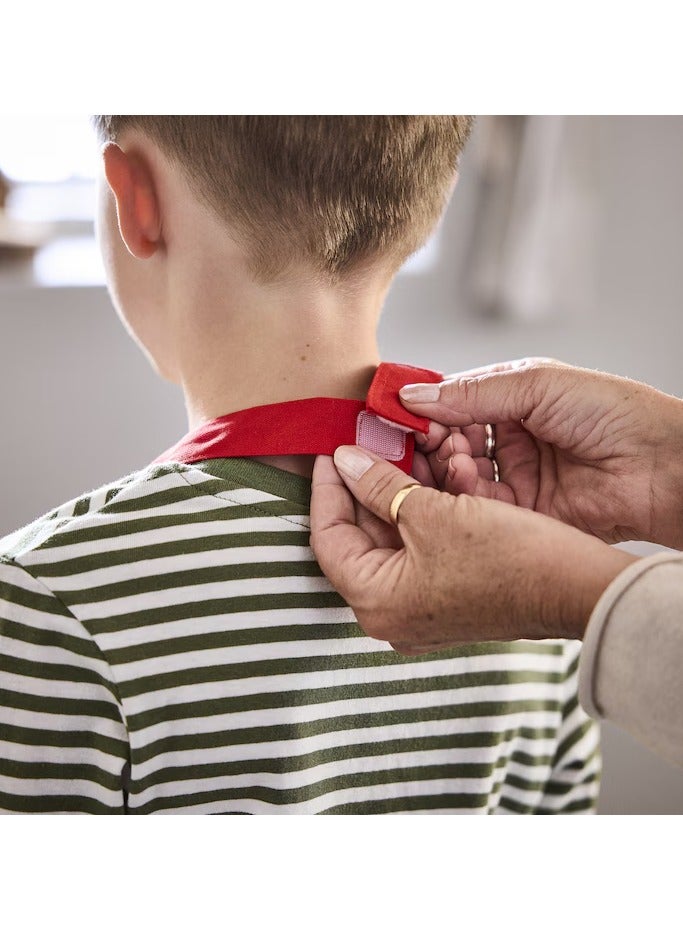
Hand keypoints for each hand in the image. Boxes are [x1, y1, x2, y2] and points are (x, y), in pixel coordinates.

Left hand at [310, 446, 636, 652]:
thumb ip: (379, 485)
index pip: (328, 537)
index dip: (327, 487)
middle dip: (364, 483)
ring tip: (399, 447)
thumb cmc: (507, 558)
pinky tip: (427, 472)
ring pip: (391, 537)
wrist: (578, 588)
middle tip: (365, 441)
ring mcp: (421, 607)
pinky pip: (418, 545)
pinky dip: (419, 509)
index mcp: (376, 602)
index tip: (332, 449)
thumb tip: (345, 460)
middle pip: (360, 536)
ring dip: (395, 490)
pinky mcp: (447, 594)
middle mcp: (392, 613)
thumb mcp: (433, 512)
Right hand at [400, 359, 682, 549]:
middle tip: (412, 445)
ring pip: (459, 479)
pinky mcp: (524, 516)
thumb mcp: (537, 384)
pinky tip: (466, 483)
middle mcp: (509, 440)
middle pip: (448, 445)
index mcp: (512, 400)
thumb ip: (473, 392)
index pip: (451, 405)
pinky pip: (481, 509)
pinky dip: (467, 498)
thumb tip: (412, 396)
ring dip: (446, 471)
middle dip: (428, 444)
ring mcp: (516, 479)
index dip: (423, 411)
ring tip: (449, 461)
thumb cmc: (615, 413)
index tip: (395, 415)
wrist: (663, 468)